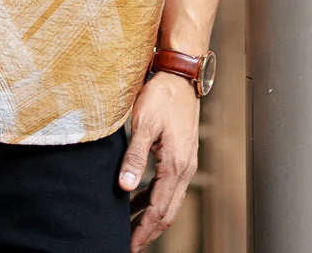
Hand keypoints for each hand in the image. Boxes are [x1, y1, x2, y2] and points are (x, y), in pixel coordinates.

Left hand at [118, 72, 199, 250]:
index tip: (130, 245)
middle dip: (150, 230)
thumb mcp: (144, 124)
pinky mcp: (182, 155)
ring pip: (170, 200)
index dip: (144, 230)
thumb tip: (124, 187)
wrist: (180, 76)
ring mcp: (186, 162)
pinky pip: (170, 186)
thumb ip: (134, 157)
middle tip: (130, 244)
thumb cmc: (161, 96)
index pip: (159, 208)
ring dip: (152, 216)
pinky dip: (155, 198)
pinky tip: (138, 199)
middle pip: (168, 211)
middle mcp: (185, 168)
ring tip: (131, 228)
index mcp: (175, 164)